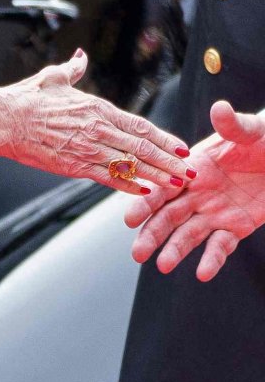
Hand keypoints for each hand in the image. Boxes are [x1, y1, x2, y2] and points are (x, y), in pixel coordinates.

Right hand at [0, 47, 191, 193]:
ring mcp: (87, 149)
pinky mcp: (72, 166)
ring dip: (156, 176)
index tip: (182, 146)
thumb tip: (80, 57)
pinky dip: (128, 186)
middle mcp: (98, 129)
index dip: (164, 137)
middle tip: (190, 170)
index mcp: (97, 108)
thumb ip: (73, 68)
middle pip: (143, 148)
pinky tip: (145, 192)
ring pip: (130, 165)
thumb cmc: (25, 98)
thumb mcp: (53, 78)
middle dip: (170, 160)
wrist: (1, 120)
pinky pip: (107, 178)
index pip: (140, 125)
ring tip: (176, 184)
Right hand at [125, 101, 264, 278]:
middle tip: (137, 253)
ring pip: (188, 235)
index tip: (130, 218)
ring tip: (164, 266)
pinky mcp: (235, 228)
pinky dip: (212, 260)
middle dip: (152, 234)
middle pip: (169, 217)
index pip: (164, 187)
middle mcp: (198, 193)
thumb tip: (219, 108)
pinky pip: (220, 247)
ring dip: (175, 251)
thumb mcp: (252, 132)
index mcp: (194, 168)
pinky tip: (203, 273)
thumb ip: (233, 125)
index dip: (146, 202)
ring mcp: (214, 213)